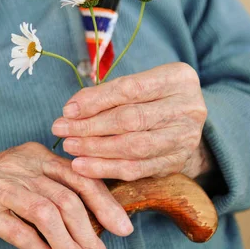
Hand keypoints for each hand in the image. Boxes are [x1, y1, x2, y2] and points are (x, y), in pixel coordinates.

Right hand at [0, 142, 132, 248]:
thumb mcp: (24, 181)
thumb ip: (55, 192)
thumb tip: (97, 225)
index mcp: (34, 155)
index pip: (79, 176)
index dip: (105, 204)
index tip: (123, 228)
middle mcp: (18, 164)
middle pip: (66, 198)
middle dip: (91, 234)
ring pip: (46, 215)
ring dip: (71, 246)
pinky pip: (19, 233)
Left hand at [52, 63, 210, 180]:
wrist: (185, 122)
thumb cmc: (152, 98)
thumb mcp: (138, 84)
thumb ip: (107, 93)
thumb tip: (71, 110)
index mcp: (177, 79)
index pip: (129, 89)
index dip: (95, 101)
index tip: (67, 110)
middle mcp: (188, 108)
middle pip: (131, 119)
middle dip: (90, 126)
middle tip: (61, 129)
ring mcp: (185, 138)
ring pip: (133, 147)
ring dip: (95, 149)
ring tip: (70, 147)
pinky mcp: (176, 163)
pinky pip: (137, 169)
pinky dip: (106, 169)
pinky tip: (83, 166)